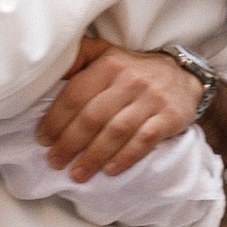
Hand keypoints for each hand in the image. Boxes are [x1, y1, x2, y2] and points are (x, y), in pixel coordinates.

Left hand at [37, 35, 205, 181]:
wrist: (182, 75)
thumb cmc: (133, 70)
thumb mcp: (105, 53)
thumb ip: (77, 57)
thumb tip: (45, 71)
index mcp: (108, 64)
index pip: (76, 94)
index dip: (56, 120)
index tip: (44, 139)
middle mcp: (129, 79)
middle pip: (93, 116)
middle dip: (70, 143)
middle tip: (56, 162)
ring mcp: (150, 99)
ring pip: (117, 131)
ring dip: (94, 156)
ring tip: (78, 173)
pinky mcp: (169, 117)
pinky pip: (144, 140)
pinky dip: (125, 157)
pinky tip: (110, 170)